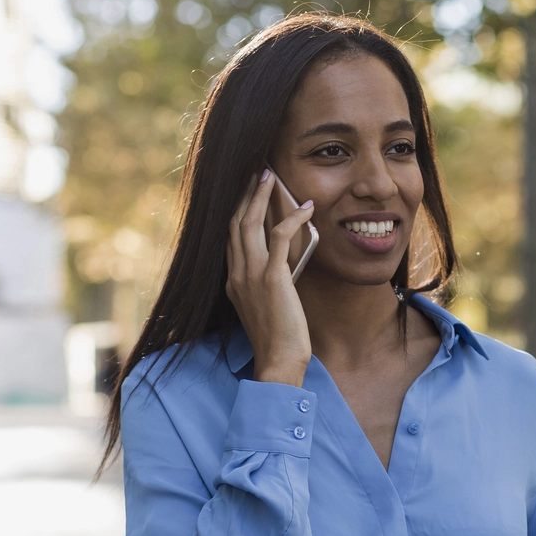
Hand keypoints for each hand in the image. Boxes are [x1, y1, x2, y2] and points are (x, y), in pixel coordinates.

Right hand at [225, 170, 314, 385]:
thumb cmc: (278, 340)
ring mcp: (251, 275)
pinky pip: (279, 237)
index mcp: (233, 281)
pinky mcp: (272, 279)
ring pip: (249, 223)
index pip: (230, 237)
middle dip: (244, 194)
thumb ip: (266, 285)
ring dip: (260, 196)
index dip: (237, 210)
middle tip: (256, 172)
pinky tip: (306, 208)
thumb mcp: (265, 307)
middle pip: (234, 223)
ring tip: (270, 177)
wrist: (278, 363)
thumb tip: (282, 267)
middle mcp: (237, 274)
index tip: (246, 192)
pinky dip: (292, 218)